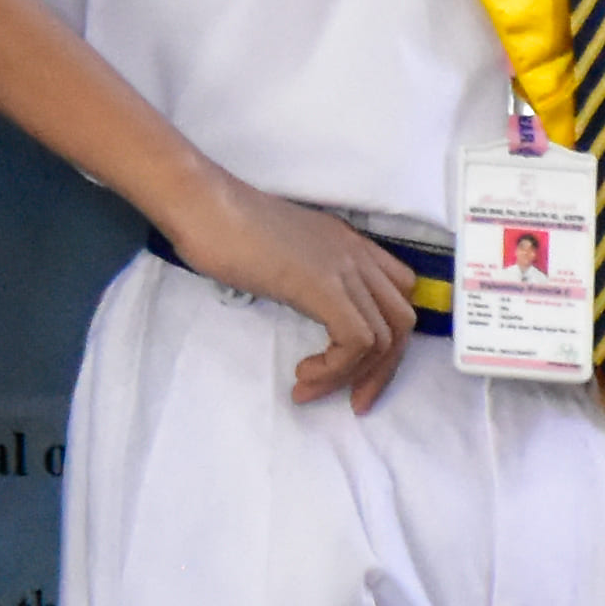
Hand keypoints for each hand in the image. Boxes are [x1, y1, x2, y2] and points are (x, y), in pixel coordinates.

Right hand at [154, 174, 421, 410]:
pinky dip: (335, 369)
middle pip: (402, 322)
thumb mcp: (281, 253)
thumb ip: (304, 275)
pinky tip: (302, 373)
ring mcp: (343, 268)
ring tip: (310, 387)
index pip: (397, 295)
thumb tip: (302, 305)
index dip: (387, 340)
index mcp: (348, 245)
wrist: (202, 206)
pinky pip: (356, 341)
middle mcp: (356, 254)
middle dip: (381, 370)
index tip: (356, 372)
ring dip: (351, 376)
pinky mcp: (324, 286)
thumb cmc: (222, 228)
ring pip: (384, 338)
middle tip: (352, 399)